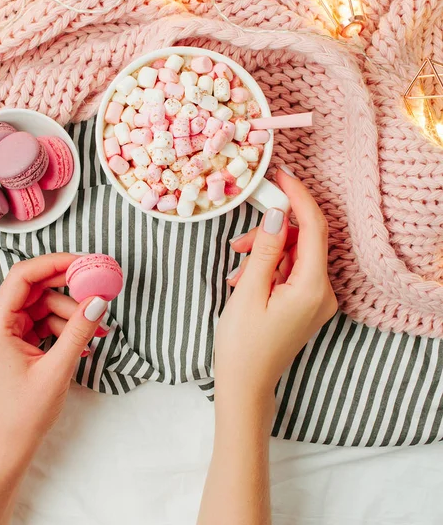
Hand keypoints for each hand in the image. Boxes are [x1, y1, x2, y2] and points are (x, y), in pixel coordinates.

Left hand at [0, 253, 109, 459]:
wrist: (10, 444)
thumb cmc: (25, 412)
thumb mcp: (57, 369)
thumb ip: (78, 331)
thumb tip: (99, 299)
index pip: (23, 276)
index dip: (54, 263)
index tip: (84, 263)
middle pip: (36, 287)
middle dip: (69, 289)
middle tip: (98, 290)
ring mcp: (7, 330)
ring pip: (44, 303)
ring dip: (72, 314)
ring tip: (97, 332)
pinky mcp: (17, 339)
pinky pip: (45, 320)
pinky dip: (65, 327)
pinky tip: (83, 345)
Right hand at [215, 168, 337, 410]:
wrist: (245, 384)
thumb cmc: (243, 344)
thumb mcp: (249, 291)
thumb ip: (265, 250)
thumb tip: (276, 215)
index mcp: (312, 288)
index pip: (313, 228)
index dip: (298, 197)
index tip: (280, 176)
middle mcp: (323, 291)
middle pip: (302, 240)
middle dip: (270, 234)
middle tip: (238, 245)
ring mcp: (317, 299)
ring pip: (293, 254)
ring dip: (265, 253)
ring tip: (237, 270)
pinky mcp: (306, 303)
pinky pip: (290, 271)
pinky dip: (268, 268)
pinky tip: (245, 281)